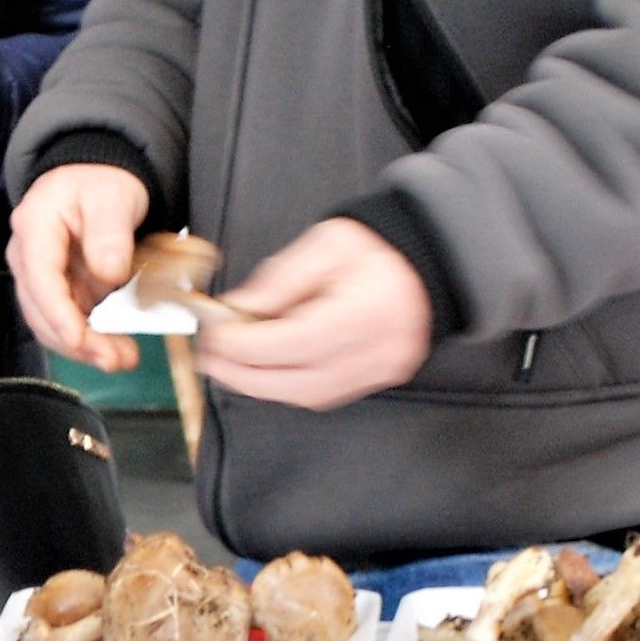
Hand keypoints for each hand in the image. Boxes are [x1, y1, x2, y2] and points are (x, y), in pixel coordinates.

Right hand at [7, 164, 149, 372]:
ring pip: (51, 323)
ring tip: (124, 359)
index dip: (57, 313)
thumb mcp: (112, 197)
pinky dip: (90, 340)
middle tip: (118, 358)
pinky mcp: (58, 291)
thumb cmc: (101, 182)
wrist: (98, 179)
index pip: (39, 276)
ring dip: (85, 348)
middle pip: (41, 308)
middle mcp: (27, 256)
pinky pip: (68, 321)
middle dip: (77, 341)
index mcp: (34, 226)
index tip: (78, 340)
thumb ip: (110, 233)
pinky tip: (116, 349)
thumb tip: (109, 273)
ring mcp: (40, 277)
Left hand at [196, 219, 432, 409]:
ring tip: (231, 364)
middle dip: (246, 374)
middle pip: (300, 382)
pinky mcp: (382, 376)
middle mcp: (379, 350)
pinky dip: (291, 386)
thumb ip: (281, 278)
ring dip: (264, 384)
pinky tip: (268, 369)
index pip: (296, 344)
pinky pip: (328, 394)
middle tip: (210, 358)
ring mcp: (383, 369)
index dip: (248, 347)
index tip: (214, 336)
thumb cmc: (379, 245)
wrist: (429, 256)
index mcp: (367, 311)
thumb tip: (238, 308)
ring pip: (312, 396)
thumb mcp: (327, 244)